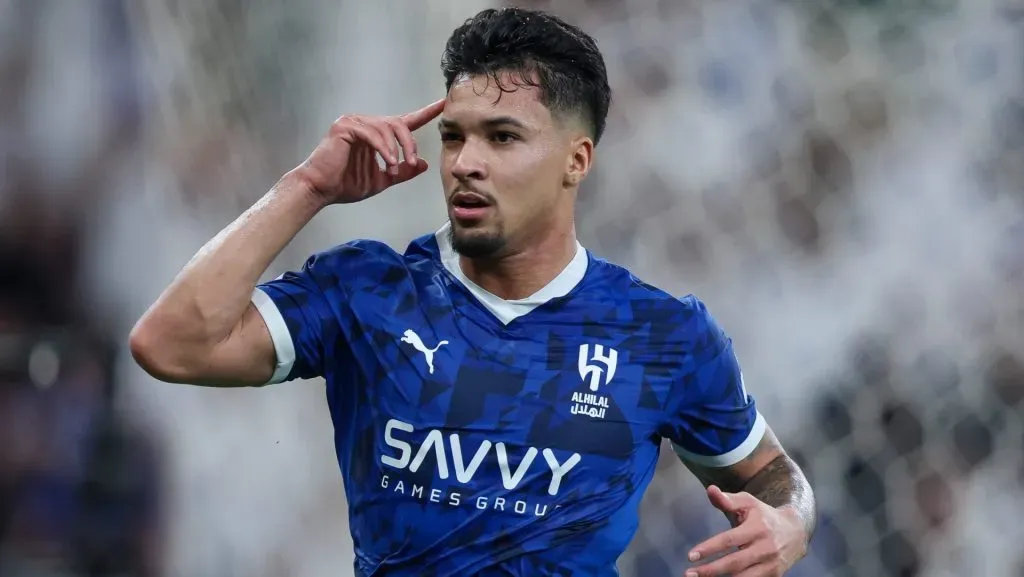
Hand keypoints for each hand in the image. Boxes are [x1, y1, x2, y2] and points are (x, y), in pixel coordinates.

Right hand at [294, 98, 445, 204]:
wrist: (321, 190)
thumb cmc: (346, 184)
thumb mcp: (382, 179)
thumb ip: (402, 171)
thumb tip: (423, 164)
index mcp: (375, 134)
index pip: (404, 121)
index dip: (425, 113)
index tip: (443, 104)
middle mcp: (365, 122)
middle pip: (398, 123)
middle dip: (409, 143)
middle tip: (412, 161)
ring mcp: (353, 121)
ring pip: (387, 127)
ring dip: (396, 149)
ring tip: (395, 168)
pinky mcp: (345, 126)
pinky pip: (372, 133)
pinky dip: (383, 149)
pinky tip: (388, 162)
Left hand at [685, 486, 807, 576]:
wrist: (795, 531)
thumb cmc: (764, 515)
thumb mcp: (748, 503)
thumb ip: (728, 499)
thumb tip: (710, 489)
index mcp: (757, 528)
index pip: (729, 540)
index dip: (709, 548)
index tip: (691, 555)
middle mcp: (766, 548)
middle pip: (734, 563)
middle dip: (710, 570)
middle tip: (689, 573)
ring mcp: (771, 564)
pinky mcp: (774, 575)